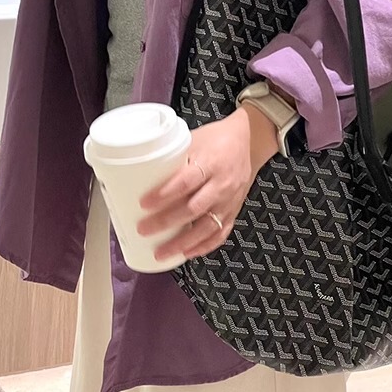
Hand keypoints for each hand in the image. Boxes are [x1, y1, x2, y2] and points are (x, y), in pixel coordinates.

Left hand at [136, 105, 278, 260]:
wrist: (248, 142)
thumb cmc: (218, 138)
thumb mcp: (194, 140)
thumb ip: (174, 157)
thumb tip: (142, 170)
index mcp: (210, 163)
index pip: (186, 182)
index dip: (164, 194)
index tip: (145, 203)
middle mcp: (221, 184)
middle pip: (192, 208)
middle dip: (166, 222)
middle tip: (144, 229)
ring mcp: (229, 201)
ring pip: (206, 227)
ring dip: (182, 243)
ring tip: (161, 252)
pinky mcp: (233, 211)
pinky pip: (220, 233)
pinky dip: (203, 246)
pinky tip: (187, 253)